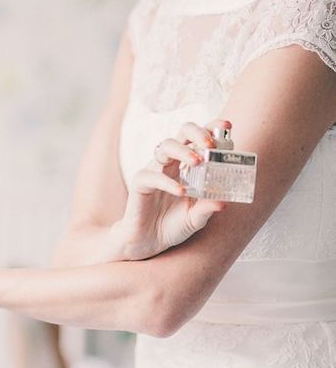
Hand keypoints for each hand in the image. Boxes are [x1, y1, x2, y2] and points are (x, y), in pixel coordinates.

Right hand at [114, 119, 230, 260]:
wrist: (148, 243)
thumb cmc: (172, 226)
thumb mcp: (196, 219)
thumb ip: (207, 209)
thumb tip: (224, 202)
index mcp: (186, 166)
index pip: (199, 138)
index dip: (212, 128)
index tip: (228, 125)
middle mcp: (171, 163)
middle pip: (182, 133)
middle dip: (197, 133)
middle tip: (210, 144)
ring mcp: (155, 170)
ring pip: (165, 147)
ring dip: (183, 150)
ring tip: (197, 161)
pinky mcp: (141, 183)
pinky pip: (152, 175)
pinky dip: (167, 182)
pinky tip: (180, 191)